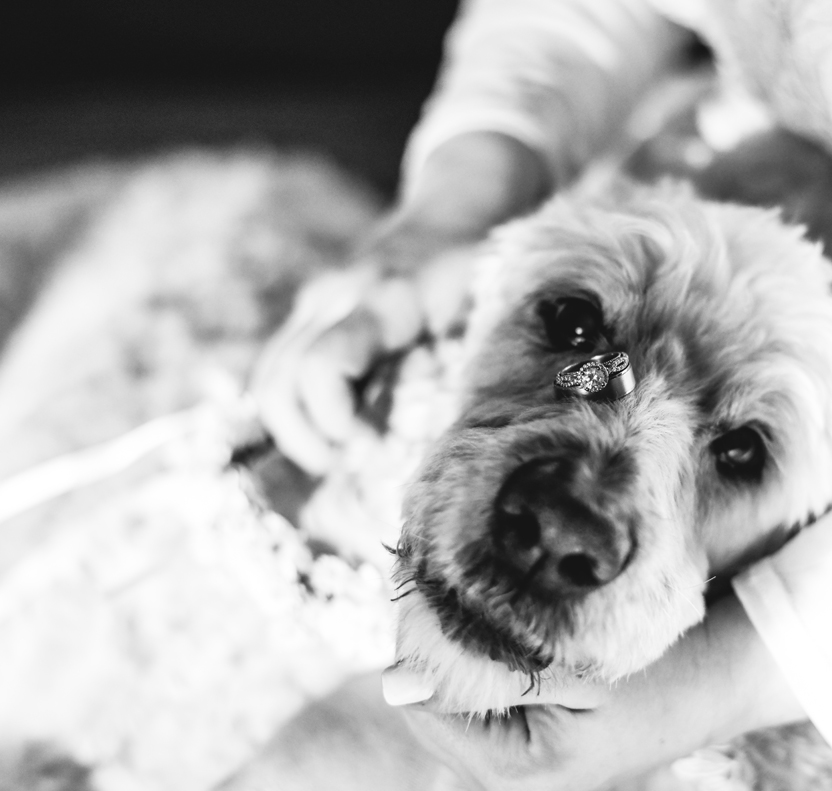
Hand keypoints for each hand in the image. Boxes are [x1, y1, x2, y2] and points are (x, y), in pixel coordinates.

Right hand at [253, 133, 550, 474]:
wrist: (454, 208)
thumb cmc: (478, 266)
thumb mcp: (486, 311)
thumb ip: (468, 365)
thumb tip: (458, 440)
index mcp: (384, 300)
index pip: (322, 365)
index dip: (330, 418)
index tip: (366, 447)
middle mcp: (335, 298)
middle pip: (279, 380)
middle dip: (305, 438)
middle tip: (348, 465)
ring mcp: (316, 303)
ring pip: (270, 376)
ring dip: (294, 429)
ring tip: (339, 457)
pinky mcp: (310, 313)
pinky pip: (279, 367)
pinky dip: (295, 408)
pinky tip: (335, 431)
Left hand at [388, 596, 805, 790]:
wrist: (715, 682)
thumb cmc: (658, 670)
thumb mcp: (578, 664)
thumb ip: (491, 670)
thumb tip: (393, 678)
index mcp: (512, 775)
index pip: (422, 701)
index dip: (423, 637)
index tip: (434, 576)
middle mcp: (502, 787)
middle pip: (427, 703)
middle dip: (438, 643)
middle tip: (453, 577)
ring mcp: (511, 773)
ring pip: (448, 698)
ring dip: (458, 649)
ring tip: (482, 599)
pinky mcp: (521, 751)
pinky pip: (473, 701)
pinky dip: (480, 661)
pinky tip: (502, 629)